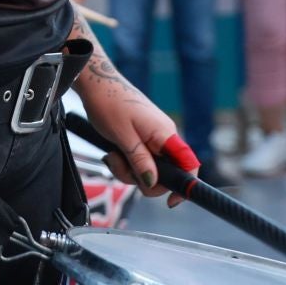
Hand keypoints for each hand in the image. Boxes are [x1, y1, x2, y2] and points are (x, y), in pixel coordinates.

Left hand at [77, 50, 195, 202]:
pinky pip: (139, 162)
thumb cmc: (109, 103)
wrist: (97, 83)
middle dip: (142, 179)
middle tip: (121, 167)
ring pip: (149, 170)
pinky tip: (112, 154)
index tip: (171, 201)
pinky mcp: (142, 140)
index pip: (189, 163)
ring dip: (128, 171)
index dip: (185, 185)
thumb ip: (140, 161)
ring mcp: (153, 139)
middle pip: (165, 174)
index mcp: (165, 134)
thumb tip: (153, 183)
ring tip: (113, 156)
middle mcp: (163, 137)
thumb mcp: (123, 136)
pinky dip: (125, 164)